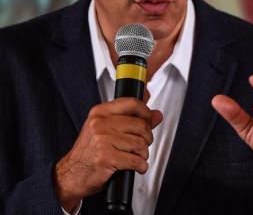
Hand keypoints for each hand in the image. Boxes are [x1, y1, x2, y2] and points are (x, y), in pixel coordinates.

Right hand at [54, 97, 162, 211]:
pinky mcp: (106, 158)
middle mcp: (100, 123)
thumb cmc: (89, 151)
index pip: (132, 103)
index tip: (149, 119)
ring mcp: (103, 140)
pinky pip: (135, 160)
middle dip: (147, 137)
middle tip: (142, 143)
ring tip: (137, 156)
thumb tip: (156, 115)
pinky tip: (136, 166)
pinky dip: (141, 166)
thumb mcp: (106, 129)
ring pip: (140, 143)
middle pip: (140, 125)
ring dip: (143, 154)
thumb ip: (131, 119)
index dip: (146, 112)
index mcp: (100, 112)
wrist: (71, 174)